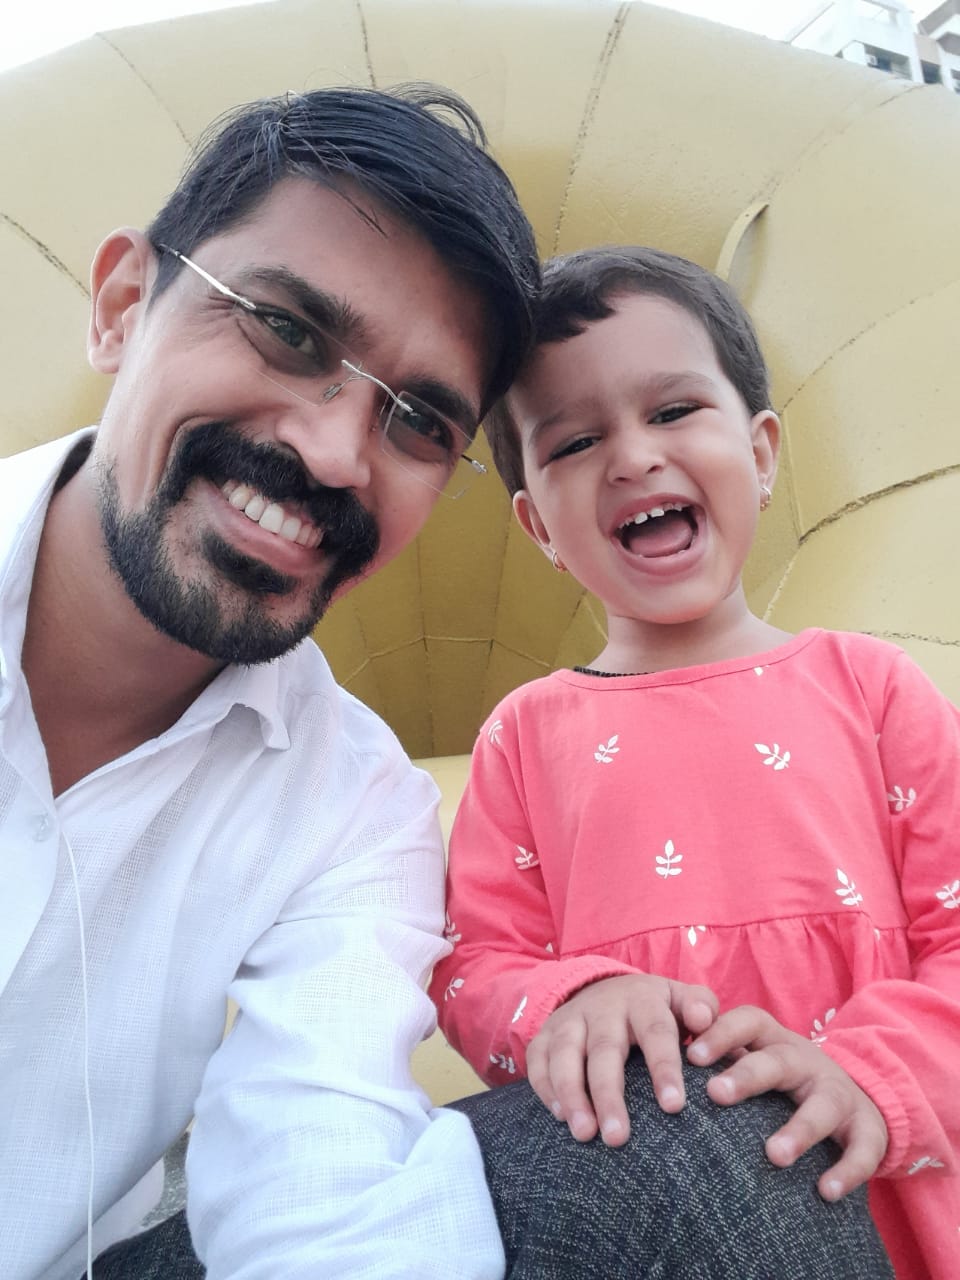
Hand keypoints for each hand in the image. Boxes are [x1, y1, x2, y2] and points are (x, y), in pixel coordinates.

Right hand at [526, 973, 718, 1146]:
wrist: (605, 987)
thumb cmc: (654, 1008)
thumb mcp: (680, 998)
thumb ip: (700, 1007)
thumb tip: (704, 1021)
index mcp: (642, 999)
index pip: (655, 1032)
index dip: (664, 1068)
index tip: (674, 1107)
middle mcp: (602, 1007)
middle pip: (603, 1050)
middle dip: (608, 1094)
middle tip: (617, 1138)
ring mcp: (570, 1020)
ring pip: (564, 1055)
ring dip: (571, 1095)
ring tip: (584, 1134)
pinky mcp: (545, 1034)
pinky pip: (537, 1060)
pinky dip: (545, 1088)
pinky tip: (560, 1118)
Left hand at [687, 1005, 887, 1199]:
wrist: (860, 1095)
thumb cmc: (786, 1081)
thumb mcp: (758, 1060)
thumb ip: (721, 1062)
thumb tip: (660, 1072)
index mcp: (774, 1041)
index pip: (748, 1022)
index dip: (721, 1034)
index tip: (690, 1055)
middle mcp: (806, 1061)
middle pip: (778, 1062)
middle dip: (747, 1076)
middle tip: (715, 1094)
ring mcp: (839, 1093)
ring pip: (822, 1106)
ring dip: (799, 1129)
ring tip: (773, 1155)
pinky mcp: (868, 1128)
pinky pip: (862, 1149)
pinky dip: (846, 1170)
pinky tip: (825, 1192)